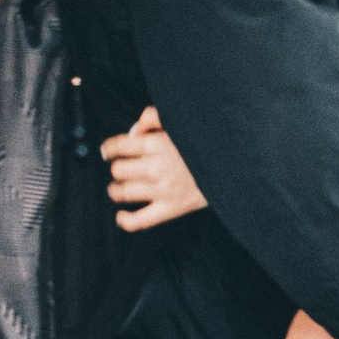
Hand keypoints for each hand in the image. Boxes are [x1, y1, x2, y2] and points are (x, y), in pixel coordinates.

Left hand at [102, 104, 209, 232]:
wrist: (231, 166)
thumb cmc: (205, 143)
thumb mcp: (180, 122)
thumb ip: (153, 118)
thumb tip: (133, 130)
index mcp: (156, 143)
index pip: (119, 146)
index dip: (108, 149)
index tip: (106, 151)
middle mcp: (155, 166)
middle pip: (117, 170)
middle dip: (116, 168)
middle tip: (119, 169)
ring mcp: (161, 189)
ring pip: (122, 192)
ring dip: (115, 191)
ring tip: (116, 189)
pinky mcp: (170, 208)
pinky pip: (139, 220)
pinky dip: (125, 220)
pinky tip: (121, 216)